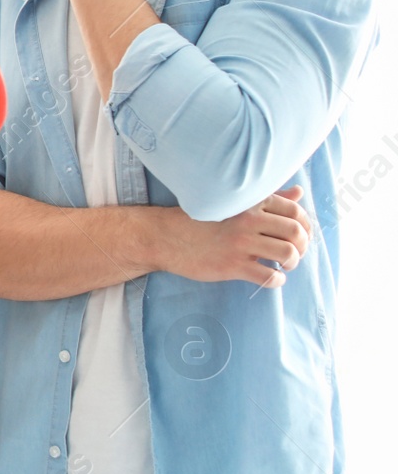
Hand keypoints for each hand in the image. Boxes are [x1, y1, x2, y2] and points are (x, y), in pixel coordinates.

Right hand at [159, 186, 312, 288]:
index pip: (295, 211)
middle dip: (303, 247)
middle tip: (294, 254)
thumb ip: (268, 198)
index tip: (300, 236)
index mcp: (250, 202)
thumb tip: (299, 193)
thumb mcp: (233, 203)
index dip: (305, 225)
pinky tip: (272, 278)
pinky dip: (278, 280)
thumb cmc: (200, 220)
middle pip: (295, 233)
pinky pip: (269, 276)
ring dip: (293, 262)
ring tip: (284, 265)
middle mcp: (248, 219)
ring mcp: (240, 243)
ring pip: (287, 254)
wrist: (166, 237)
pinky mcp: (233, 265)